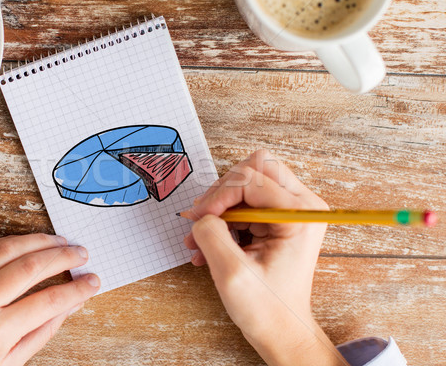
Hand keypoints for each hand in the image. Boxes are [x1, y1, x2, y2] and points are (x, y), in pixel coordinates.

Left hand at [0, 234, 99, 365]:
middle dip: (64, 257)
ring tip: (59, 242)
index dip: (78, 288)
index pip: (50, 301)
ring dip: (39, 241)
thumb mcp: (6, 364)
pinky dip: (8, 243)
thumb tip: (71, 304)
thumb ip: (41, 332)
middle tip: (82, 254)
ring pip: (7, 248)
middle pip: (32, 266)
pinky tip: (25, 244)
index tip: (93, 281)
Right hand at [183, 150, 345, 365]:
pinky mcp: (279, 219)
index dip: (219, 195)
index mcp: (300, 215)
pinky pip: (245, 202)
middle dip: (222, 193)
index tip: (198, 219)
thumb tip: (200, 214)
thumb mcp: (232, 273)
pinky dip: (223, 219)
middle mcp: (302, 206)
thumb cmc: (267, 310)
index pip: (252, 179)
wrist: (281, 331)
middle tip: (202, 220)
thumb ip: (211, 234)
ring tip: (199, 239)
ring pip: (246, 183)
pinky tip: (207, 245)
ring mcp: (291, 211)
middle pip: (254, 169)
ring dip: (218, 208)